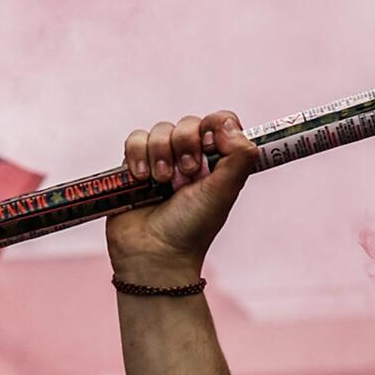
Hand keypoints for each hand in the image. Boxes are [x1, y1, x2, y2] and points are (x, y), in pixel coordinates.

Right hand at [106, 110, 256, 285]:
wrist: (153, 252)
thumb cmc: (191, 228)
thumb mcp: (224, 192)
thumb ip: (239, 156)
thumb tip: (229, 124)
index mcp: (217, 162)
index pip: (220, 121)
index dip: (214, 127)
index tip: (210, 147)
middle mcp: (191, 158)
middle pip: (188, 123)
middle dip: (185, 147)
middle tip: (185, 178)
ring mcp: (162, 160)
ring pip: (160, 129)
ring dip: (160, 154)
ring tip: (161, 183)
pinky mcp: (134, 165)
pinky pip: (135, 139)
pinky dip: (137, 156)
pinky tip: (141, 179)